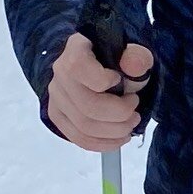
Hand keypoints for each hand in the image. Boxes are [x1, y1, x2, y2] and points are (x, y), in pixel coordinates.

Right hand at [48, 29, 155, 149]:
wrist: (96, 64)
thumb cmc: (115, 57)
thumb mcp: (130, 51)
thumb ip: (136, 56)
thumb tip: (135, 65)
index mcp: (75, 50)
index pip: (79, 67)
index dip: (105, 80)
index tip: (119, 80)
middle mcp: (60, 73)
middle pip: (87, 106)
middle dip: (120, 114)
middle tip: (135, 111)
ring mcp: (56, 97)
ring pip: (84, 127)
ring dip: (115, 131)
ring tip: (130, 124)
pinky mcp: (58, 116)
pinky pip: (79, 138)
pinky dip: (104, 143)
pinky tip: (119, 138)